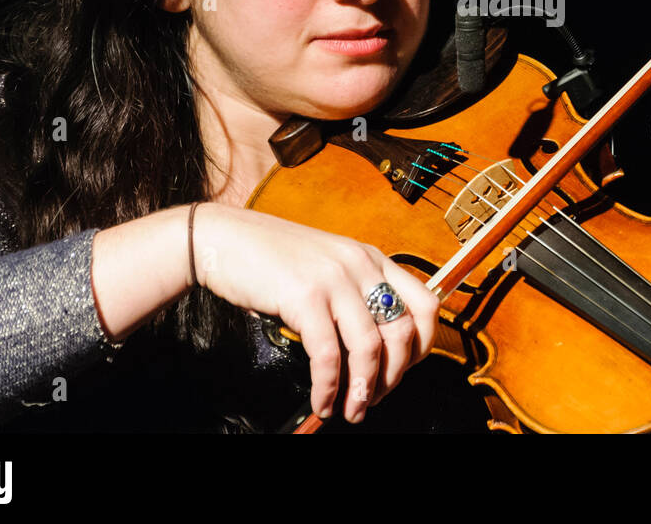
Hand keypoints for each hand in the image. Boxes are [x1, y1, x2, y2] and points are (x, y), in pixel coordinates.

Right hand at [192, 203, 439, 422]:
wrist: (224, 239)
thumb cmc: (273, 259)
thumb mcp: (329, 267)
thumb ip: (354, 295)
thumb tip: (374, 350)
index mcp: (372, 259)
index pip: (426, 304)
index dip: (423, 345)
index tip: (405, 369)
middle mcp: (361, 265)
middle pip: (403, 331)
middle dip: (393, 376)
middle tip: (373, 399)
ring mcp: (335, 279)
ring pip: (369, 347)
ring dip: (363, 390)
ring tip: (351, 412)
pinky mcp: (306, 296)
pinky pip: (328, 355)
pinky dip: (329, 387)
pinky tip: (322, 401)